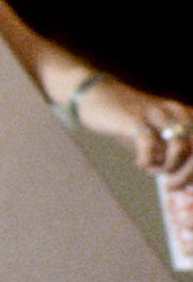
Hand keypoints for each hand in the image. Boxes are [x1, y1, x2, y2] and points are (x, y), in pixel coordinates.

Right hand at [76, 78, 192, 189]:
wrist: (98, 95)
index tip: (180, 183)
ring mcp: (156, 114)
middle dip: (188, 173)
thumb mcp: (153, 134)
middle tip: (171, 186)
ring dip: (168, 167)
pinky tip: (139, 163)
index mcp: (185, 115)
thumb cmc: (126, 120)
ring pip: (179, 146)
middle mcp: (176, 112)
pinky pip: (150, 144)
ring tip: (152, 171)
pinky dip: (147, 160)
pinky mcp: (136, 119)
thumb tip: (181, 178)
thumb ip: (168, 150)